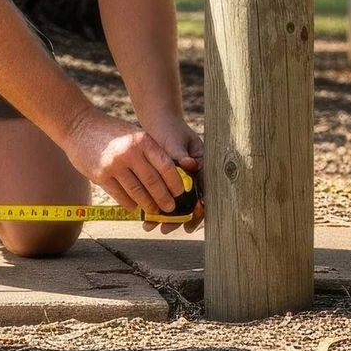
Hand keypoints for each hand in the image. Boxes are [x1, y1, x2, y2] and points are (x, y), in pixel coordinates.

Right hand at [60, 108, 192, 220]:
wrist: (78, 125)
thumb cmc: (109, 130)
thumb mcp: (133, 134)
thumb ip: (149, 151)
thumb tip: (169, 175)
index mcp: (142, 140)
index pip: (165, 166)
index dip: (175, 183)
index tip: (179, 192)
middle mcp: (129, 153)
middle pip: (153, 183)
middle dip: (164, 199)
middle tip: (170, 207)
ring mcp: (114, 166)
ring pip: (138, 193)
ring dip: (149, 205)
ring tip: (154, 210)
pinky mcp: (100, 176)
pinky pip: (120, 196)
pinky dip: (130, 204)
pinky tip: (135, 206)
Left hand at [140, 112, 205, 234]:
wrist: (160, 121)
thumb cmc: (170, 129)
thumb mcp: (176, 140)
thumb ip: (181, 154)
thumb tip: (190, 164)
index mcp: (202, 166)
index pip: (205, 194)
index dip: (198, 211)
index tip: (188, 224)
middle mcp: (194, 175)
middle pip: (190, 204)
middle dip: (178, 219)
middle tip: (164, 229)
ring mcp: (182, 179)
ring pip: (177, 203)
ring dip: (165, 216)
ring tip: (150, 226)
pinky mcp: (168, 179)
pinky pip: (165, 197)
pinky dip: (157, 205)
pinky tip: (146, 215)